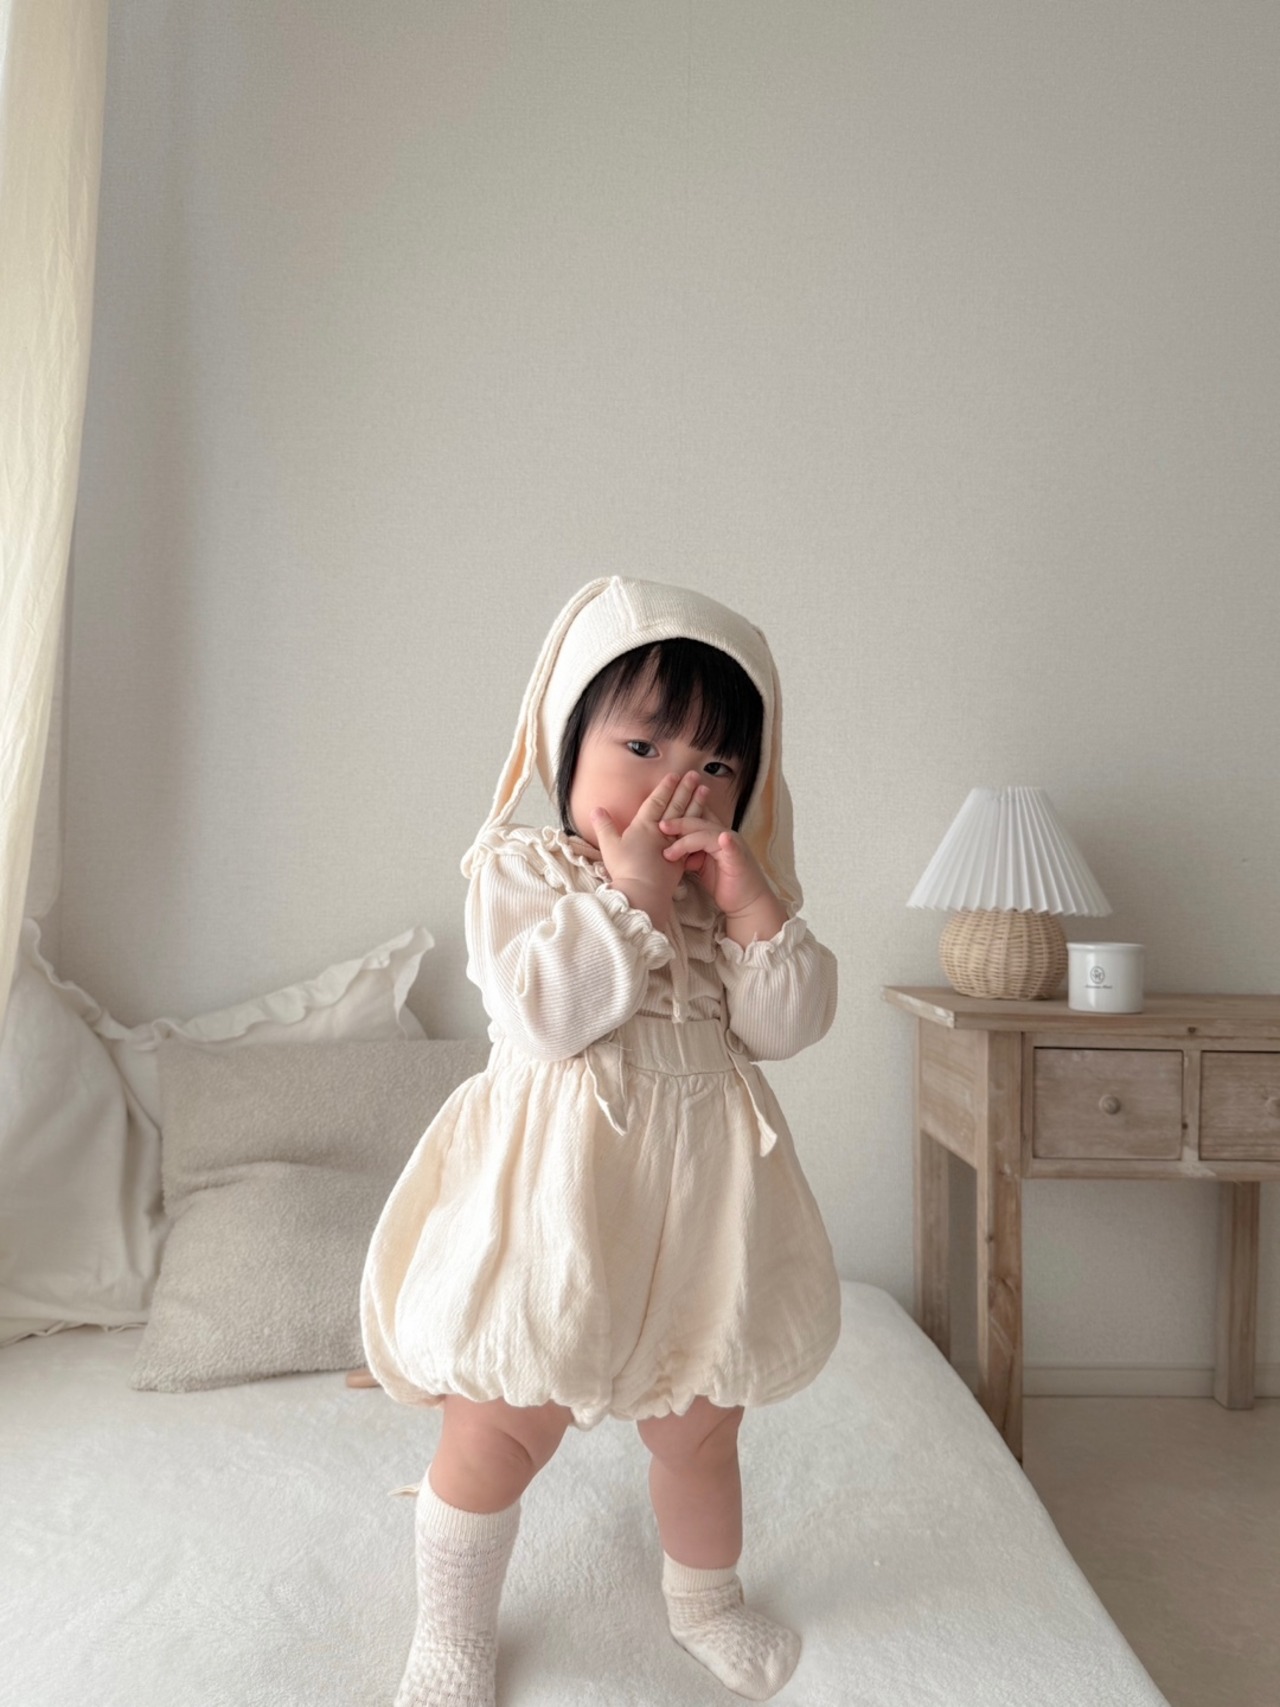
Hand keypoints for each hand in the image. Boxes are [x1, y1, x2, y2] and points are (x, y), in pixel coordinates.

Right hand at [590, 770, 706, 917]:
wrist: (643, 891)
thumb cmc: (624, 869)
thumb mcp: (609, 846)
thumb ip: (604, 826)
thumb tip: (596, 809)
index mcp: (643, 826)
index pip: (656, 802)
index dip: (665, 787)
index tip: (674, 775)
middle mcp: (660, 832)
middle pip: (675, 806)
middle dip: (684, 789)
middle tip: (694, 775)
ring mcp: (673, 845)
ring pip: (687, 819)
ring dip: (696, 803)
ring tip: (705, 790)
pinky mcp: (681, 860)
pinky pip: (693, 838)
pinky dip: (699, 828)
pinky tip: (707, 821)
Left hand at [657, 800, 775, 918]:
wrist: (746, 902)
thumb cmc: (724, 883)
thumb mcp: (701, 864)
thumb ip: (690, 853)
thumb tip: (669, 850)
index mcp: (713, 834)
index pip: (695, 816)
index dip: (678, 814)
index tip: (658, 818)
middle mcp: (723, 834)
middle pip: (698, 820)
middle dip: (678, 822)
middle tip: (660, 826)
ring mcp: (732, 844)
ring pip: (706, 833)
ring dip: (686, 840)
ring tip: (669, 851)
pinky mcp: (738, 856)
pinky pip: (730, 845)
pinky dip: (724, 842)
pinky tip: (722, 839)